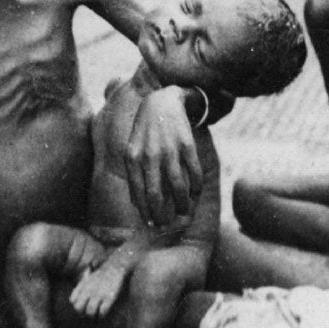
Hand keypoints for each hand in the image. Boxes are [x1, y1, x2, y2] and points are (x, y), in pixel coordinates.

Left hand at [70, 256, 129, 316]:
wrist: (115, 266)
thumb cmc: (101, 275)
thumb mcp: (87, 279)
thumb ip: (79, 289)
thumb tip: (73, 302)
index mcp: (82, 285)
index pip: (73, 301)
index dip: (77, 305)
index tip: (82, 306)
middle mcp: (89, 290)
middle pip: (78, 308)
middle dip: (82, 313)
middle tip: (88, 313)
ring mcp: (99, 294)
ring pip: (90, 312)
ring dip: (92, 316)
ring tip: (96, 315)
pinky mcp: (109, 297)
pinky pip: (102, 312)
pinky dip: (102, 315)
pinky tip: (103, 313)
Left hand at [125, 88, 200, 228]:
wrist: (162, 102)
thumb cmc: (145, 132)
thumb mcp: (132, 150)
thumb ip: (133, 175)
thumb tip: (137, 205)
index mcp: (133, 159)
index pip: (139, 194)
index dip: (146, 213)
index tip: (152, 225)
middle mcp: (150, 156)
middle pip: (157, 194)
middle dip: (162, 215)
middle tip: (167, 225)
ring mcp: (169, 150)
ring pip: (178, 187)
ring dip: (183, 205)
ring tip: (185, 213)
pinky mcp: (187, 145)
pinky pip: (194, 173)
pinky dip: (196, 188)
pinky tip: (195, 194)